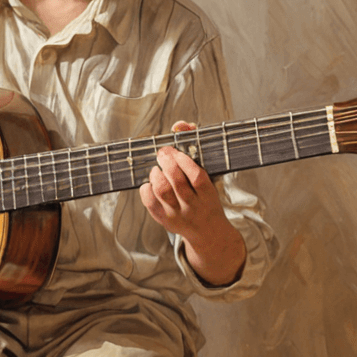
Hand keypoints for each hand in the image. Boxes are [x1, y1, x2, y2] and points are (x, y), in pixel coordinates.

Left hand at [139, 121, 245, 285]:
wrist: (208, 232)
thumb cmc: (206, 198)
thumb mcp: (210, 178)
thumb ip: (195, 150)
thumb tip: (181, 124)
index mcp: (208, 195)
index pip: (197, 177)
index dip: (185, 162)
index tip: (177, 152)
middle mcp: (193, 206)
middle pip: (177, 183)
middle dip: (167, 163)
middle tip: (163, 153)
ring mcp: (177, 215)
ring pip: (162, 191)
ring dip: (156, 174)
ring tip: (158, 168)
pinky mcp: (163, 219)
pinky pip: (150, 202)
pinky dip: (147, 188)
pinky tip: (151, 182)